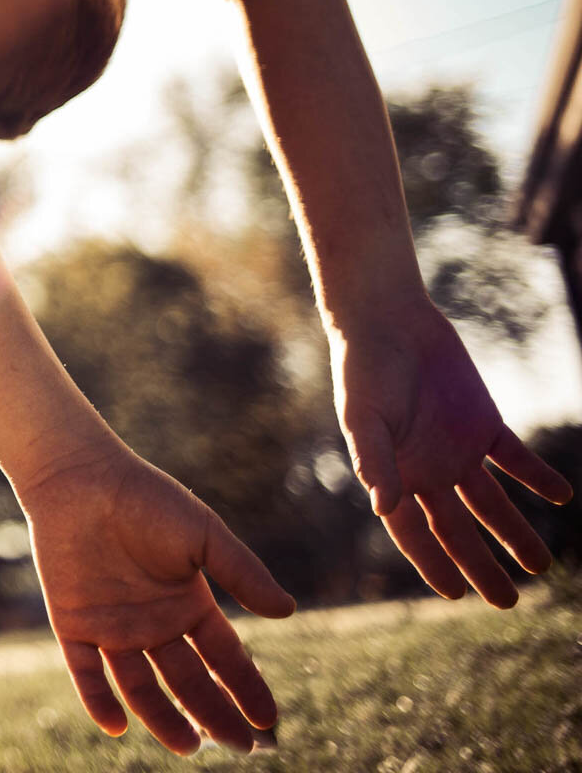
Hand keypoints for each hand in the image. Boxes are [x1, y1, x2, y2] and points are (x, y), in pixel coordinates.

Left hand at [20, 449, 294, 754]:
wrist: (82, 478)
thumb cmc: (146, 499)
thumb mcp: (203, 535)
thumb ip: (242, 572)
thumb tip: (288, 611)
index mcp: (187, 603)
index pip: (224, 657)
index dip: (246, 688)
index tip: (268, 721)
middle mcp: (152, 622)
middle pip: (188, 680)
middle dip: (214, 713)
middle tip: (238, 746)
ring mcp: (112, 626)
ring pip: (140, 686)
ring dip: (162, 718)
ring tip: (189, 746)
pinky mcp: (72, 623)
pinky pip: (85, 671)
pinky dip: (97, 700)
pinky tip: (115, 726)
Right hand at [333, 298, 572, 605]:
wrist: (389, 321)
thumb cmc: (364, 369)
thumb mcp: (364, 417)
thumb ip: (375, 461)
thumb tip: (383, 509)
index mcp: (394, 476)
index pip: (413, 532)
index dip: (431, 564)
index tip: (454, 595)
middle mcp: (428, 471)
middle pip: (458, 529)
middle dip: (481, 566)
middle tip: (507, 602)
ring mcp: (458, 449)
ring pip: (492, 503)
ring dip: (516, 532)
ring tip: (541, 565)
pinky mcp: (484, 424)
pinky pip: (516, 459)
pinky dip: (537, 477)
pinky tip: (560, 496)